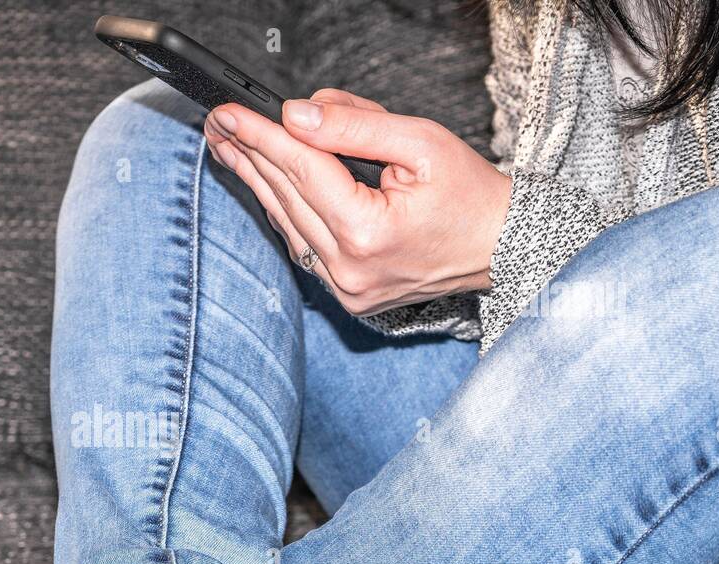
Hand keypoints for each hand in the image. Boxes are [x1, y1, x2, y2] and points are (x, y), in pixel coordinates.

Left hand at [203, 89, 511, 316]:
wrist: (503, 249)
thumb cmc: (472, 196)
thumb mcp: (422, 143)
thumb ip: (356, 127)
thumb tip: (297, 115)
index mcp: (368, 233)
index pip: (301, 171)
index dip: (260, 136)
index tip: (228, 112)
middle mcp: (350, 269)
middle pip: (286, 198)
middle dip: (248, 155)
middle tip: (215, 125)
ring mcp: (347, 289)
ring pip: (287, 224)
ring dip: (257, 183)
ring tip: (228, 148)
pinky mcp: (349, 295)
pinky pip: (304, 247)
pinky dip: (284, 212)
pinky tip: (264, 185)